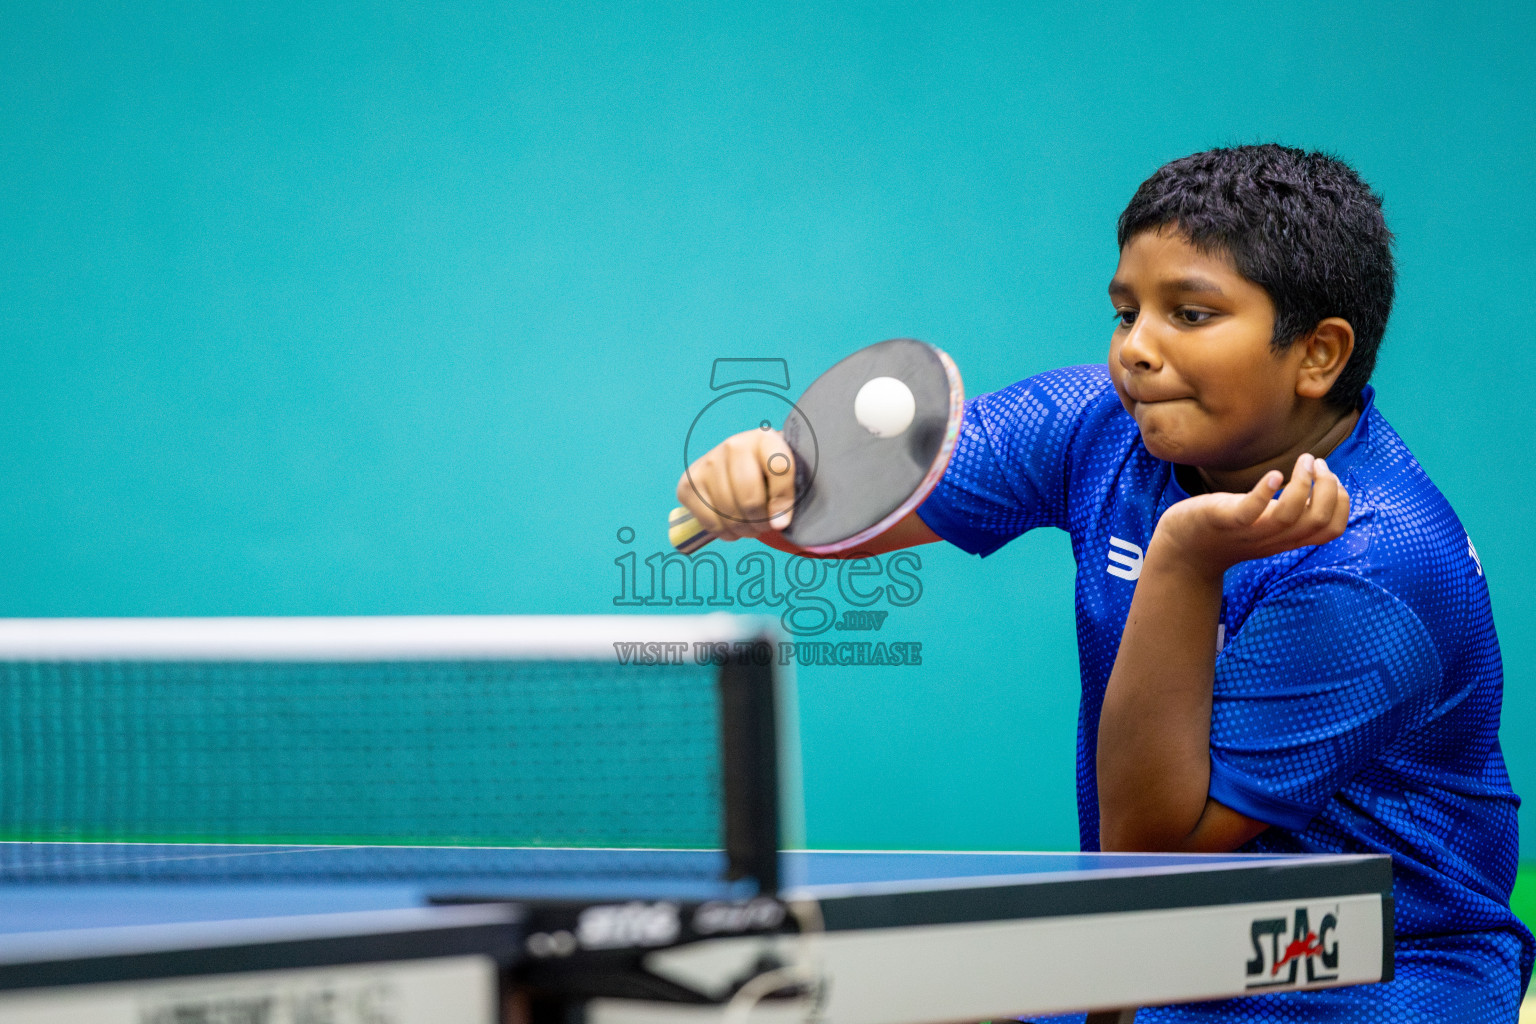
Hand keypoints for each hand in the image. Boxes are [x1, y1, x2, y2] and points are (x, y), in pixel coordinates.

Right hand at [675, 428, 795, 541]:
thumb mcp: (785, 479)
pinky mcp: (688, 484)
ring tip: (749, 526)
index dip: (783, 502)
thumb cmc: (765, 475)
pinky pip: (710, 521)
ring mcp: (707, 463)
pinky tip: (731, 526)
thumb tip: (778, 524)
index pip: (779, 469)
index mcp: (763, 439)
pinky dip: (724, 532)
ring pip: (729, 514)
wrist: (737, 468)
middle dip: (760, 522)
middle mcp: (733, 445)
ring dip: (743, 530)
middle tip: (763, 526)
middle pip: (750, 499)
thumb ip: (786, 497)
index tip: (782, 520)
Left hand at [1153, 453, 1348, 574]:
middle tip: (1318, 464)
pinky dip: (1265, 493)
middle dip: (1329, 489)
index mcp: (1287, 538)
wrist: (1183, 549)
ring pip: (1291, 517)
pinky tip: (1273, 475)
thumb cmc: (1227, 528)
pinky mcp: (1225, 521)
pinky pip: (1250, 512)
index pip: (1331, 529)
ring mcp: (1250, 531)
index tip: (1332, 478)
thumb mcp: (1265, 522)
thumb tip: (1317, 480)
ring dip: (1304, 485)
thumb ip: (1290, 509)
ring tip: (1305, 460)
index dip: (1342, 503)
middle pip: (1319, 522)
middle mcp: (1274, 538)